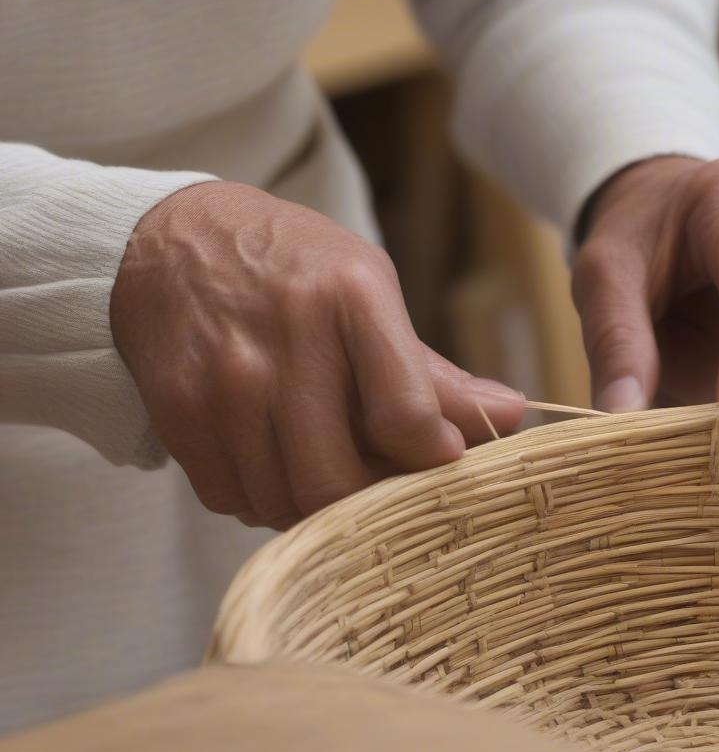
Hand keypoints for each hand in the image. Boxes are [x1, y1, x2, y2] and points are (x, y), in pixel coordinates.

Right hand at [111, 181, 523, 528]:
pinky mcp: (178, 411)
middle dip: (370, 502)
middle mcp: (285, 339)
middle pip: (338, 479)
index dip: (433, 458)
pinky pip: (232, 498)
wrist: (173, 242)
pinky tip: (275, 465)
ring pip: (283, 501)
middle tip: (383, 487)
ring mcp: (225, 380)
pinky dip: (261, 500)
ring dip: (314, 509)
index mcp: (351, 297)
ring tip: (328, 471)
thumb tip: (513, 415)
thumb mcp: (369, 293)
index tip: (440, 461)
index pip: (405, 415)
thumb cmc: (294, 269)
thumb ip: (434, 371)